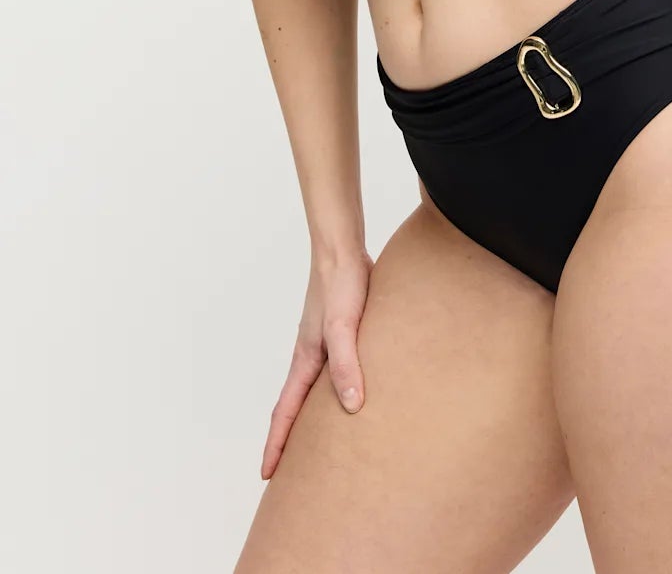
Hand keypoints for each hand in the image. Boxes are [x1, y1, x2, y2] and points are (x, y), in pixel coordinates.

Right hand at [260, 246, 374, 479]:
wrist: (343, 249)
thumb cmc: (342, 285)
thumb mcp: (345, 328)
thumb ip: (347, 364)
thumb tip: (352, 406)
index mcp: (305, 360)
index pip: (285, 412)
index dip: (276, 444)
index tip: (266, 475)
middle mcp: (311, 356)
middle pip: (295, 406)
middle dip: (288, 438)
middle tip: (288, 472)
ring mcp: (324, 344)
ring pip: (314, 390)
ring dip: (311, 416)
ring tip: (319, 442)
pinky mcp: (342, 333)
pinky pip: (333, 371)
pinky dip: (334, 390)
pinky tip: (350, 392)